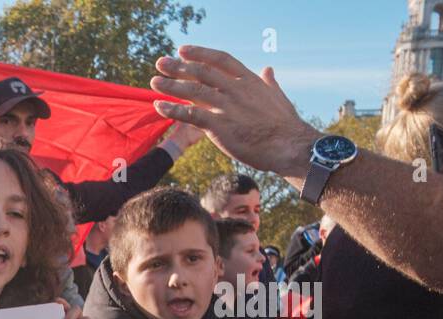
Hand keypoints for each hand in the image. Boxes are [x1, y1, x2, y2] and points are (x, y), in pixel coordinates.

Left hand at [151, 46, 318, 179]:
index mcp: (249, 80)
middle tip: (160, 63)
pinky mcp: (220, 126)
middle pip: (202, 72)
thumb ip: (269, 82)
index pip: (220, 59)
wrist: (288, 146)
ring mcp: (227, 106)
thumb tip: (268, 69)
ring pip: (194, 90)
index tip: (182, 50)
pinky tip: (159, 106)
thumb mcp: (278, 96)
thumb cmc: (284, 125)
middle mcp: (236, 89)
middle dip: (178, 66)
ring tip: (154, 82)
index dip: (199, 53)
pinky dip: (173, 109)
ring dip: (171, 85)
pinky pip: (191, 115)